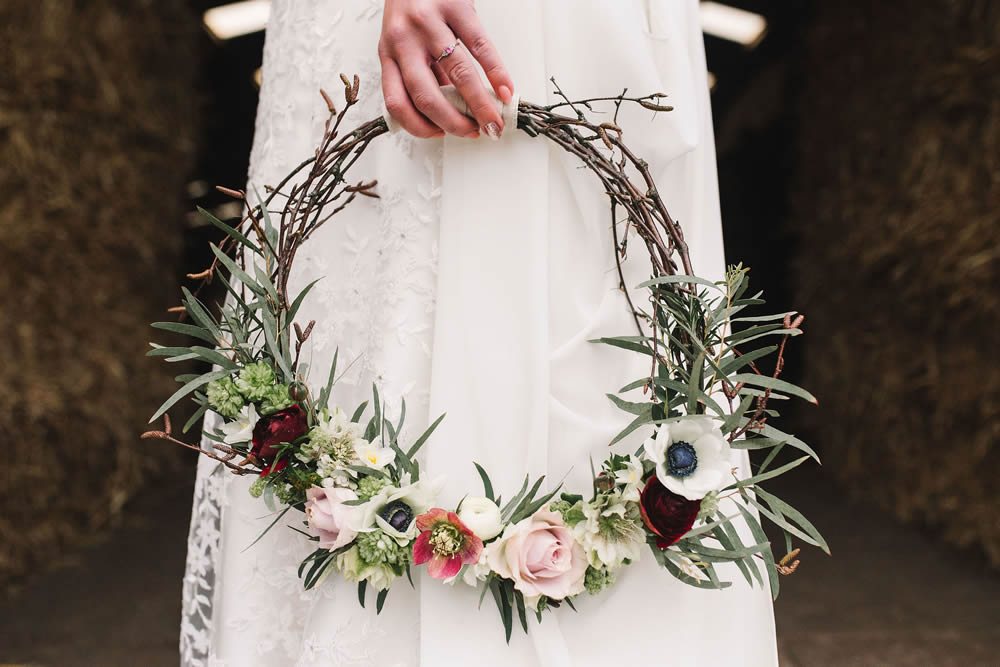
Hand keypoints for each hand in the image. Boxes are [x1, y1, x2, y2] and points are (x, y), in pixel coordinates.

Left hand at [379, 0, 514, 138]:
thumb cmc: (413, 5)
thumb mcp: (405, 40)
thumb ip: (423, 72)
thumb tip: (451, 110)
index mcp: (388, 53)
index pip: (397, 103)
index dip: (420, 127)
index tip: (441, 135)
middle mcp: (403, 39)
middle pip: (426, 96)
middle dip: (455, 124)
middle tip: (477, 133)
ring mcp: (429, 22)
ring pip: (457, 75)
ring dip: (479, 104)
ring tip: (494, 120)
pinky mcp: (456, 6)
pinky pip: (480, 47)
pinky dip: (497, 73)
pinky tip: (506, 89)